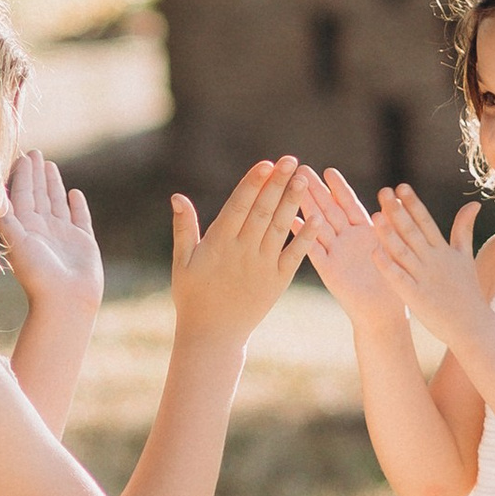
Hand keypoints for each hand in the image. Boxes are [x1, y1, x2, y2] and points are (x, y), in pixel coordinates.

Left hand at [0, 149, 101, 319]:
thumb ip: (6, 218)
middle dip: (35, 175)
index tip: (22, 155)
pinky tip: (75, 193)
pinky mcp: (82, 242)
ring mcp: (63, 236)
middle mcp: (42, 230)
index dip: (22, 175)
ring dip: (53, 184)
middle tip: (34, 152)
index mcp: (25, 229)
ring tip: (50, 165)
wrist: (65, 301)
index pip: (22, 196)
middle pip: (38, 195)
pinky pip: (79, 218)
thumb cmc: (37, 275)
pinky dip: (77, 206)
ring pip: (56, 203)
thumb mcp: (17, 243)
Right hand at [169, 156, 309, 344]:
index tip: (266, 163)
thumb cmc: (193, 296)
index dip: (253, 184)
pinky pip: (294, 255)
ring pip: (279, 228)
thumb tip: (177, 196)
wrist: (213, 335)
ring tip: (304, 179)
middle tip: (291, 160)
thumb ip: (184, 228)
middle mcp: (243, 251)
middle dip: (277, 184)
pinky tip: (317, 218)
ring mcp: (263, 266)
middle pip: (262, 211)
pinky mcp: (278, 281)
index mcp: (219, 243)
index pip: (239, 206)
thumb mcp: (183, 261)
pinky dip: (305, 237)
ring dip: (292, 202)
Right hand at [297, 165, 404, 329]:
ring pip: (318, 225)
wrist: (384, 314)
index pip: (350, 204)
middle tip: (300, 169)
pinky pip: (314, 251)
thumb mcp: (396, 249)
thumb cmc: (395, 283)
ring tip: (290, 187)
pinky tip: (290, 220)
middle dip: (315, 189)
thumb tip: (396, 199)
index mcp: (365, 232)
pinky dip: (302, 235)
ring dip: (306, 206)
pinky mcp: (328, 271)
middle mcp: (347, 240)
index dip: (339, 188)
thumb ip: (391, 225)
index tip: (328, 170)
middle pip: (329, 209)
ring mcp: (335, 253)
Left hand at [366, 188, 491, 350]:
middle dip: (398, 212)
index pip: (426, 222)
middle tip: (384, 192)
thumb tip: (474, 203)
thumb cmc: (467, 290)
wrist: (472, 326)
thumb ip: (464, 229)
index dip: (413, 204)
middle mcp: (433, 261)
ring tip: (375, 216)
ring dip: (389, 234)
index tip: (400, 187)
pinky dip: (387, 266)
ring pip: (403, 252)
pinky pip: (399, 279)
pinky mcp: (417, 297)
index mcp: (443, 250)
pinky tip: (374, 253)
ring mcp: (424, 279)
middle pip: (412, 232)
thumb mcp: (465, 256)